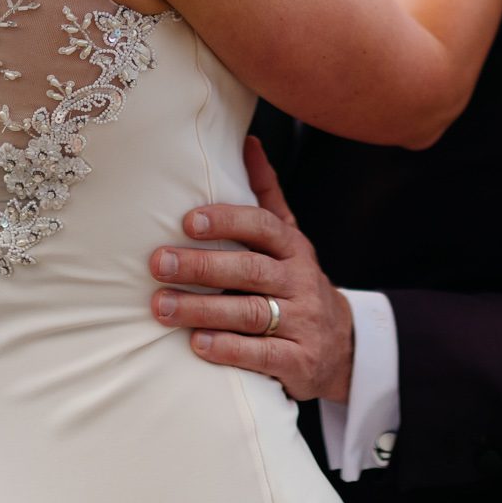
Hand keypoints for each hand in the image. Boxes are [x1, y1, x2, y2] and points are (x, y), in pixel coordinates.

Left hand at [149, 136, 355, 402]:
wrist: (343, 346)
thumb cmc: (297, 283)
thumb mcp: (289, 238)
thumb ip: (267, 194)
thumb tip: (248, 141)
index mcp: (293, 248)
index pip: (263, 226)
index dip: (227, 221)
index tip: (187, 221)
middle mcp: (300, 281)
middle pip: (250, 269)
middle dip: (202, 266)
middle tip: (158, 263)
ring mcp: (303, 322)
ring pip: (251, 312)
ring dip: (203, 310)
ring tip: (162, 306)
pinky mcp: (299, 361)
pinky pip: (263, 354)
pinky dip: (229, 349)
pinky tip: (197, 343)